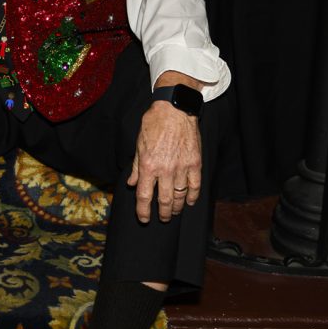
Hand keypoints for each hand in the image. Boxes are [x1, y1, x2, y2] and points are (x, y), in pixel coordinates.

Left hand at [127, 100, 201, 223]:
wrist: (174, 110)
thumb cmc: (154, 124)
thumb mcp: (139, 145)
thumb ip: (136, 167)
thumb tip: (132, 183)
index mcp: (148, 166)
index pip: (144, 196)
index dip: (143, 211)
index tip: (144, 218)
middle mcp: (165, 170)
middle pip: (164, 201)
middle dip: (163, 213)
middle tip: (162, 218)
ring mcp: (182, 168)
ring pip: (180, 196)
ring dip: (177, 207)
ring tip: (174, 212)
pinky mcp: (195, 163)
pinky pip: (195, 186)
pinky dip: (192, 197)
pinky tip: (189, 202)